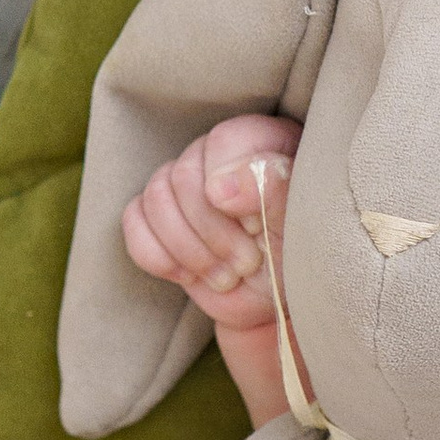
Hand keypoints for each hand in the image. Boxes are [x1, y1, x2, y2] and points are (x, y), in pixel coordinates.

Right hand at [120, 115, 303, 332]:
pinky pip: (134, 222)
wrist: (280, 297)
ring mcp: (185, 185)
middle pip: (183, 175)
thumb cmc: (301, 254)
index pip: (224, 141)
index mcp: (263, 142)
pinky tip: (191, 275)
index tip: (256, 225)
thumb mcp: (305, 223)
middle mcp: (218, 155)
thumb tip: (220, 187)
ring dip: (189, 249)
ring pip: (154, 198)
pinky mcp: (159, 217)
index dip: (232, 187)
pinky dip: (159, 256)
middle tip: (247, 263)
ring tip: (227, 275)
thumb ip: (275, 189)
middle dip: (212, 231)